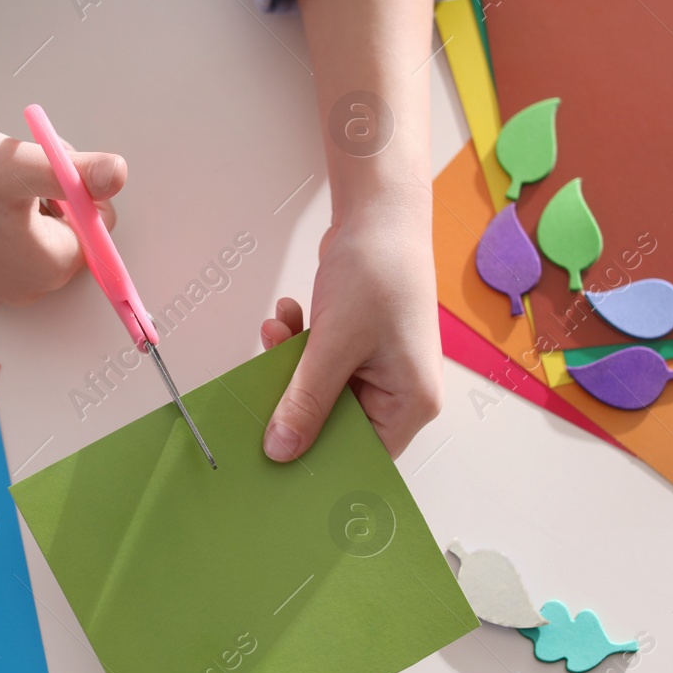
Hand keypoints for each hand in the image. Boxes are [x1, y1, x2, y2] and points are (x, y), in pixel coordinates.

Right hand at [0, 116, 126, 304]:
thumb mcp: (21, 164)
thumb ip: (76, 173)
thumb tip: (119, 172)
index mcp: (47, 269)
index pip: (96, 225)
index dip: (74, 187)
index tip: (42, 167)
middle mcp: (25, 291)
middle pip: (70, 232)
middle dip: (54, 196)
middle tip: (17, 168)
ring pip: (38, 235)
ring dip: (28, 203)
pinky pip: (6, 245)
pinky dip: (0, 217)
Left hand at [260, 191, 442, 461]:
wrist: (379, 214)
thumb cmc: (378, 271)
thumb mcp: (334, 345)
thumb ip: (306, 401)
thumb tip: (281, 450)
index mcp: (411, 402)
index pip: (363, 455)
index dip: (320, 458)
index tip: (276, 458)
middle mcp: (400, 391)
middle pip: (338, 425)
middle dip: (296, 402)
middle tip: (261, 392)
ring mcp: (379, 368)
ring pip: (322, 392)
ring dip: (291, 366)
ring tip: (276, 333)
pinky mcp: (359, 347)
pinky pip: (319, 363)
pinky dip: (297, 344)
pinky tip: (287, 317)